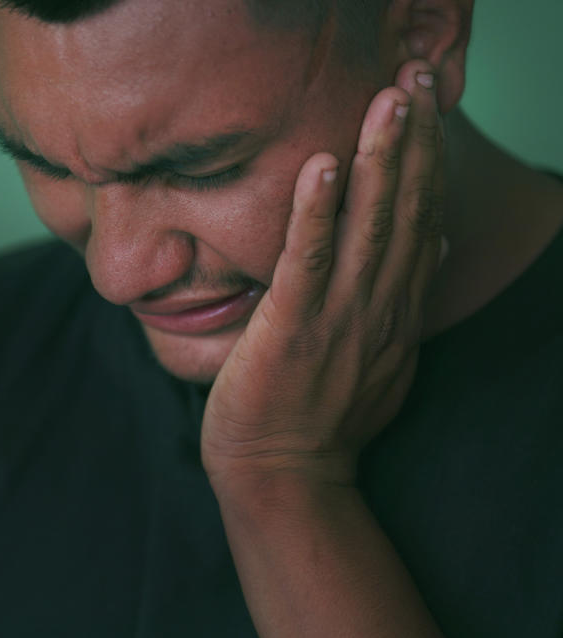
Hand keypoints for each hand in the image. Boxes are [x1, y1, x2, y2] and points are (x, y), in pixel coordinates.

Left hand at [200, 60, 446, 488]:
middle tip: (417, 77)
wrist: (283, 476)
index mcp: (395, 311)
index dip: (429, 162)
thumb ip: (404, 302)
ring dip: (382, 160)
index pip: (423, 222)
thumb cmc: (321, 414)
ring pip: (370, 227)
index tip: (429, 109)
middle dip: (415, 142)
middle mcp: (379, 308)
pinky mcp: (292, 330)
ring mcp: (339, 319)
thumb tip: (437, 250)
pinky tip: (324, 166)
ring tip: (390, 101)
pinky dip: (318, 214)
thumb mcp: (381, 356)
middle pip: (407, 212)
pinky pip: (309, 262)